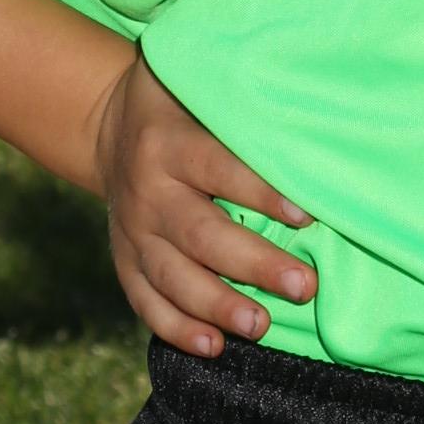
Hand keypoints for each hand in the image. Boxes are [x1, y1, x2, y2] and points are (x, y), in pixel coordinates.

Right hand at [91, 49, 316, 355]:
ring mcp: (133, 231)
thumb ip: (241, 91)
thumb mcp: (198, 76)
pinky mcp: (125, 261)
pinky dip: (176, 328)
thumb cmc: (181, 98)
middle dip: (253, 264)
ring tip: (261, 327)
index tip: (306, 216)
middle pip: (200, 234)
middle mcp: (147, 190)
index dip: (260, 193)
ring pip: (173, 276)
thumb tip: (315, 89)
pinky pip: (145, 302)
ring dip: (217, 305)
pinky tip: (213, 346)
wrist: (108, 124)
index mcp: (169, 142)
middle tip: (304, 286)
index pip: (218, 169)